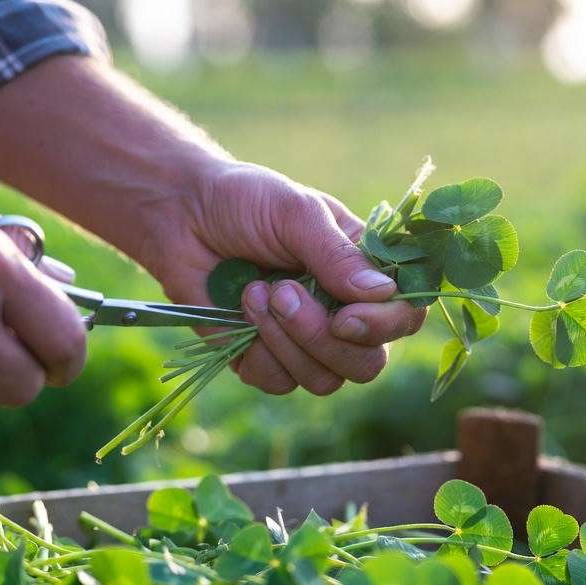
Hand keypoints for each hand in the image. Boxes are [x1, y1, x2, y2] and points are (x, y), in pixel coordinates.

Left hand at [154, 161, 426, 394]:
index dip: (384, 325)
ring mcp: (305, 341)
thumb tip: (383, 293)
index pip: (404, 316)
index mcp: (365, 273)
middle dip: (325, 337)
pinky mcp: (264, 360)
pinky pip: (278, 382)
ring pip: (324, 379)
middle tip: (285, 292)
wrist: (181, 215)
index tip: (346, 315)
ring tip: (255, 291)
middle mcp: (344, 313)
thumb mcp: (296, 212)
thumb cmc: (246, 202)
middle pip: (368, 363)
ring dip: (286, 340)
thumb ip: (337, 254)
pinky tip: (240, 308)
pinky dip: (258, 350)